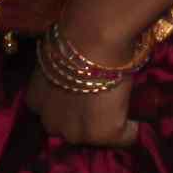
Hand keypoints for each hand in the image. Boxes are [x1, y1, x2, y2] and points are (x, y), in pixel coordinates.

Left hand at [27, 41, 143, 148]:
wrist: (92, 36)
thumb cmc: (74, 34)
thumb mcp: (56, 56)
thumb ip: (60, 70)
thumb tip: (76, 65)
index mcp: (34, 99)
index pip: (50, 111)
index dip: (69, 101)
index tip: (83, 92)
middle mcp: (49, 121)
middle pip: (68, 128)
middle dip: (82, 119)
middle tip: (101, 101)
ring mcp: (75, 132)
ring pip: (94, 136)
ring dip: (106, 124)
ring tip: (121, 109)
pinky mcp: (103, 134)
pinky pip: (125, 138)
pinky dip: (133, 129)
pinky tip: (138, 118)